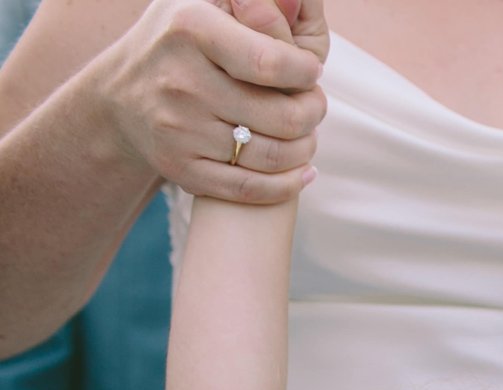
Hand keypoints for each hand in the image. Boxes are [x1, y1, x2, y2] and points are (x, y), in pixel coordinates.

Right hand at [93, 0, 326, 203]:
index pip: (272, 63)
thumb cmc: (179, 42)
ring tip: (306, 133)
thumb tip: (300, 1)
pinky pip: (252, 189)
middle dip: (313, 112)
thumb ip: (255, 5)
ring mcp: (180, 130)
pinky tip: (304, 171)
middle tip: (313, 104)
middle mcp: (181, 81)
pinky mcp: (181, 169)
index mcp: (190, 29)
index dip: (306, 73)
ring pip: (275, 155)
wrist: (119, 97)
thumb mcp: (204, 4)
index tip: (311, 71)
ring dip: (306, 147)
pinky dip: (289, 183)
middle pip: (284, 116)